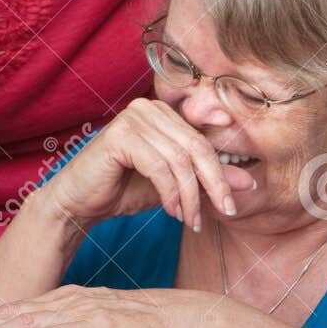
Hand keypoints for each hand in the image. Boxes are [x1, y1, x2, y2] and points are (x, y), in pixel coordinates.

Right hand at [39, 98, 247, 232]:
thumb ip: (205, 179)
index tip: (232, 201)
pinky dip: (170, 193)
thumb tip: (247, 183)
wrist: (78, 202)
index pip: (204, 139)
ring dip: (191, 195)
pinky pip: (159, 166)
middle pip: (197, 147)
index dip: (222, 170)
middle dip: (213, 184)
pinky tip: (171, 211)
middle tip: (223, 213)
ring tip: (191, 220)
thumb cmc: (122, 189)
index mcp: (163, 112)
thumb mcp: (173, 185)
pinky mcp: (120, 136)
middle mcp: (148, 108)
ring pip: (180, 159)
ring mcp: (132, 118)